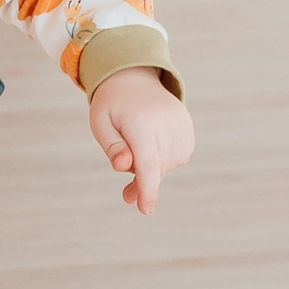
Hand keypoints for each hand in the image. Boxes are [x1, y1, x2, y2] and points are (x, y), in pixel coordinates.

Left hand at [88, 68, 193, 214]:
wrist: (134, 79)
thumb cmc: (112, 106)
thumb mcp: (101, 123)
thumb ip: (112, 147)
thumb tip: (123, 167)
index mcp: (140, 121)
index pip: (147, 162)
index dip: (147, 188)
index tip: (145, 209)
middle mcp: (166, 122)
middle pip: (157, 168)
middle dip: (142, 183)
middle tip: (126, 194)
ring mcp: (181, 124)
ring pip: (169, 165)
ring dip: (152, 168)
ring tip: (137, 149)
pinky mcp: (188, 129)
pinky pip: (179, 158)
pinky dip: (164, 160)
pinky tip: (152, 145)